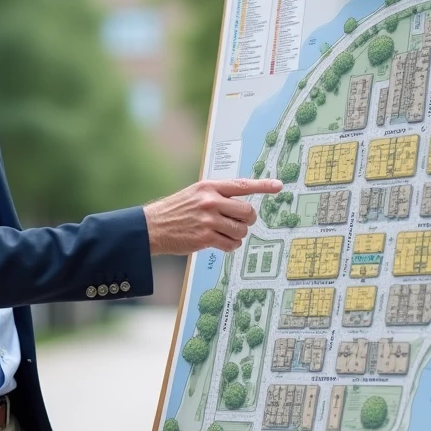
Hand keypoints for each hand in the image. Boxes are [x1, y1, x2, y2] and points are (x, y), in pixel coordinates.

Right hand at [143, 178, 282, 254]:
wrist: (152, 226)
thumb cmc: (175, 210)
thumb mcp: (195, 193)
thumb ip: (217, 194)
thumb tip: (242, 201)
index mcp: (209, 187)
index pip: (242, 185)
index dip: (263, 186)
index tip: (279, 186)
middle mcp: (210, 201)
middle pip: (247, 212)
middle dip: (248, 220)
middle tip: (241, 223)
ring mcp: (208, 220)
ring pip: (241, 230)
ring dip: (238, 235)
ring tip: (226, 233)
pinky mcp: (205, 238)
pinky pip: (231, 244)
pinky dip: (230, 246)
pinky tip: (221, 243)